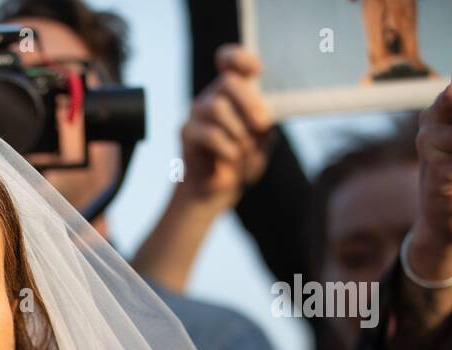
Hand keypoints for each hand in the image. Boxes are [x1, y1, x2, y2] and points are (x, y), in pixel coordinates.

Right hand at [179, 45, 272, 209]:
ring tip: (246, 149)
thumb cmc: (243, 157)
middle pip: (227, 81)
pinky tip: (233, 159)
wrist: (220, 188)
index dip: (240, 58)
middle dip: (248, 102)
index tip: (258, 70)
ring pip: (217, 107)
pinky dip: (227, 148)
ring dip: (238, 130)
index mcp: (232, 91)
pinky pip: (209, 134)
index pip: (228, 60)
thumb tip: (264, 114)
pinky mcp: (187, 134)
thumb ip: (263, 119)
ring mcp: (197, 114)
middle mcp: (212, 96)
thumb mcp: (261, 136)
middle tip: (261, 125)